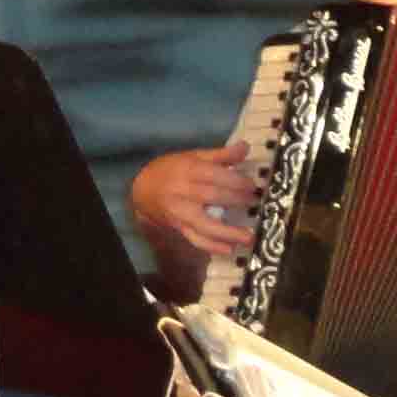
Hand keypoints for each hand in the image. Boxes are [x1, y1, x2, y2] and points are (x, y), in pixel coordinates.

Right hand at [129, 142, 255, 262]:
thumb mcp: (193, 156)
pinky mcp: (180, 228)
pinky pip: (196, 240)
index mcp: (189, 170)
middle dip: (237, 200)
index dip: (236, 181)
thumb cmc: (171, 169)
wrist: (142, 190)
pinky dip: (212, 247)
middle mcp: (184, 192)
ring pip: (205, 224)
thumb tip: (245, 147)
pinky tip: (229, 250)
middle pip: (213, 197)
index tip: (252, 185)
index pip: (215, 175)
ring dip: (228, 233)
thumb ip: (221, 154)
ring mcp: (181, 213)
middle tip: (254, 202)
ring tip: (249, 237)